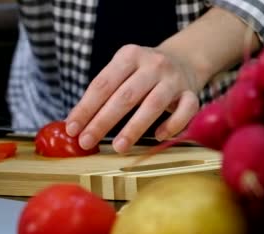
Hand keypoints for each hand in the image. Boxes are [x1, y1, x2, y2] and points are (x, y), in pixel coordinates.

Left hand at [65, 44, 200, 153]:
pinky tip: (158, 136)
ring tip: (118, 147)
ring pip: (153, 105)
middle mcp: (152, 64)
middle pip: (125, 96)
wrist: (184, 58)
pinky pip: (186, 110)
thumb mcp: (121, 72)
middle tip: (86, 142)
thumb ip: (102, 94)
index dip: (85, 108)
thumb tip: (75, 124)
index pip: (102, 84)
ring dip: (134, 128)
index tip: (72, 128)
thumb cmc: (142, 73)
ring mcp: (173, 78)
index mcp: (128, 56)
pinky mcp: (192, 92)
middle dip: (102, 121)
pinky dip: (172, 125)